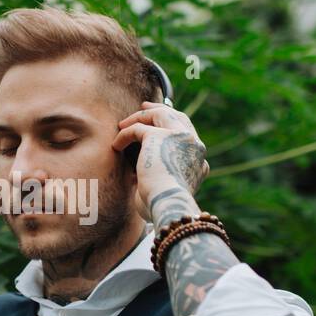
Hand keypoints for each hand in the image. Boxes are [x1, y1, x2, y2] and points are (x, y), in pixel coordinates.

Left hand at [112, 102, 209, 219]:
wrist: (168, 206)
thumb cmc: (163, 208)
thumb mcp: (167, 193)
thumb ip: (162, 178)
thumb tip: (139, 176)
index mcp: (199, 161)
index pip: (188, 135)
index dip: (172, 126)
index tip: (157, 125)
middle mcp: (194, 146)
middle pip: (178, 117)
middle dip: (159, 110)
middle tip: (143, 108)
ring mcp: (179, 138)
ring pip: (160, 115)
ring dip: (140, 117)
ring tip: (123, 124)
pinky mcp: (159, 136)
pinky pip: (138, 129)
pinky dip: (125, 134)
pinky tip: (116, 145)